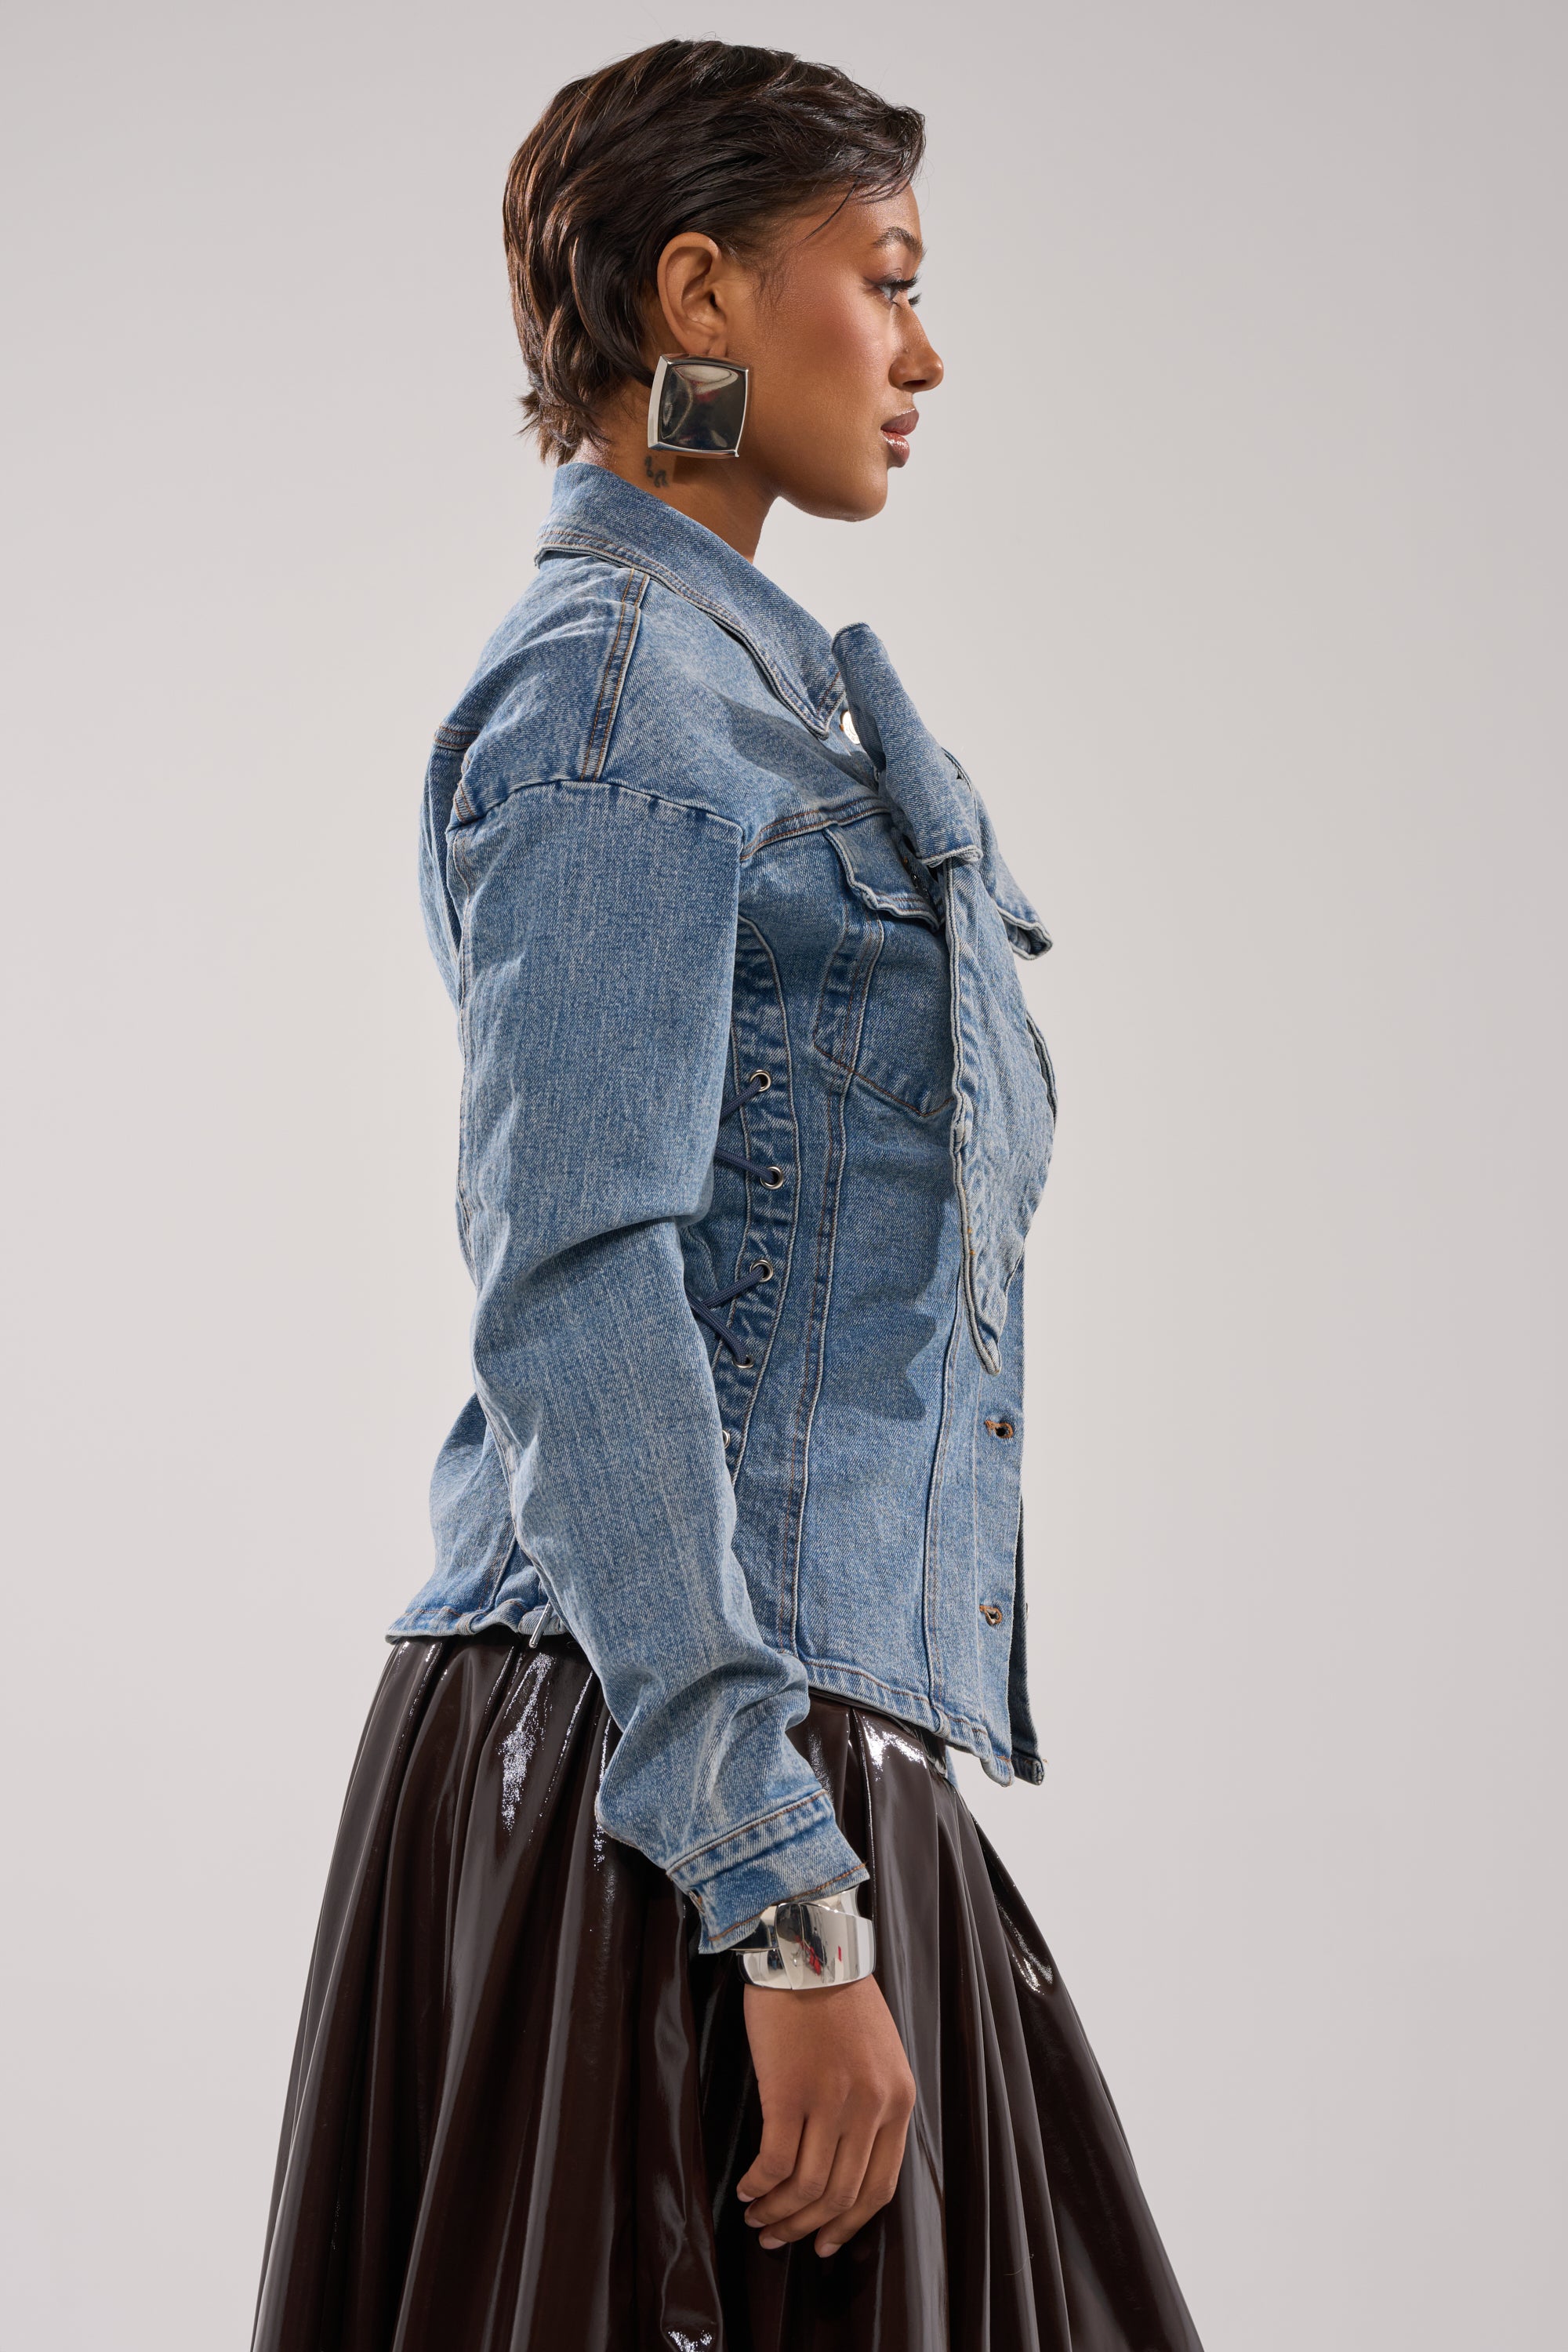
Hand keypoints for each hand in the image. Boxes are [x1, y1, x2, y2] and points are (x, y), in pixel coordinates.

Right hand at [736, 1974, 916, 2257]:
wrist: (808, 1947)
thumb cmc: (836, 1996)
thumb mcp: (879, 2052)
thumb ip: (873, 2103)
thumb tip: (847, 2160)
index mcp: (898, 2099)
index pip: (880, 2187)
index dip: (849, 2223)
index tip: (825, 2241)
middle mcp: (872, 2107)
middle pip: (841, 2195)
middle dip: (807, 2228)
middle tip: (778, 2238)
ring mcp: (832, 2101)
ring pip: (807, 2187)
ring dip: (778, 2213)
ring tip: (757, 2217)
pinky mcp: (790, 2092)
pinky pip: (775, 2162)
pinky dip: (759, 2185)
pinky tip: (746, 2188)